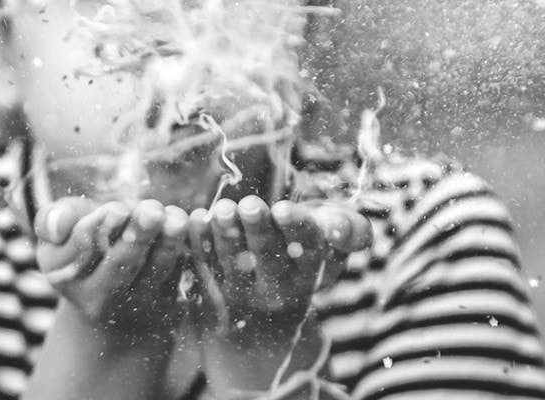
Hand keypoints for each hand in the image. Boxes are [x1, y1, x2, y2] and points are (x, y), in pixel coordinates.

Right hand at [34, 196, 189, 332]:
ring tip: (176, 218)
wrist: (110, 287)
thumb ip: (53, 219)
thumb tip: (58, 225)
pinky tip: (192, 225)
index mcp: (63, 274)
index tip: (119, 208)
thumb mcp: (63, 227)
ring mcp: (131, 309)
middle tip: (152, 210)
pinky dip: (187, 252)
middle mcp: (94, 299)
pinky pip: (177, 279)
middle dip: (138, 237)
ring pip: (153, 274)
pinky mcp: (162, 309)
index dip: (102, 228)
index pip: (83, 249)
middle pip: (120, 266)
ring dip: (168, 244)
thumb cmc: (86, 241)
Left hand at [184, 196, 370, 390]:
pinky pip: (203, 272)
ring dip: (227, 235)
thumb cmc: (299, 267)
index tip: (284, 208)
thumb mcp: (330, 254)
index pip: (309, 252)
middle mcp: (277, 293)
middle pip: (269, 258)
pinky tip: (195, 219)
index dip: (297, 229)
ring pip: (233, 265)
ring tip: (222, 208)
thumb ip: (349, 231)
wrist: (259, 339)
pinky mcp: (210, 301)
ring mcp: (241, 299)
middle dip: (260, 229)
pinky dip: (197, 246)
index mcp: (308, 276)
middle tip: (251, 205)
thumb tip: (336, 228)